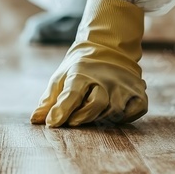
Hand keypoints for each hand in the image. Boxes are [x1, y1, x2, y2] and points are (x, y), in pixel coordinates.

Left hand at [31, 0, 147, 126]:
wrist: (109, 49)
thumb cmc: (80, 69)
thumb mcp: (61, 78)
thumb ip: (49, 100)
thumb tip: (35, 120)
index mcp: (82, 72)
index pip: (72, 93)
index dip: (62, 110)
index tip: (52, 124)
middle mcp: (106, 77)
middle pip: (96, 105)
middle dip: (82, 117)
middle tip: (73, 121)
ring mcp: (125, 85)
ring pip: (113, 112)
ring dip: (100, 118)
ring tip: (92, 112)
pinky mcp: (139, 94)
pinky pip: (130, 115)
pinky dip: (121, 118)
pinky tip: (112, 111)